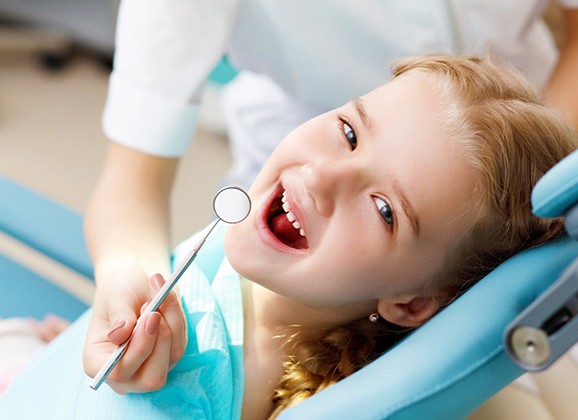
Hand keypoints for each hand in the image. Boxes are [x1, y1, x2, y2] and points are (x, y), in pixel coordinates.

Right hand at [83, 272, 186, 393]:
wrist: (135, 281)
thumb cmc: (119, 289)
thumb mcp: (115, 296)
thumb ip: (118, 316)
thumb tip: (119, 336)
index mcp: (97, 362)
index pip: (119, 373)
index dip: (139, 348)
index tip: (151, 315)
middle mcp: (124, 372)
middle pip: (152, 378)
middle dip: (161, 339)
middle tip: (157, 307)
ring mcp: (149, 367)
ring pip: (172, 356)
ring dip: (171, 321)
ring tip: (159, 293)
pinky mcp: (169, 356)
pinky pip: (180, 342)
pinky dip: (177, 318)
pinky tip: (167, 299)